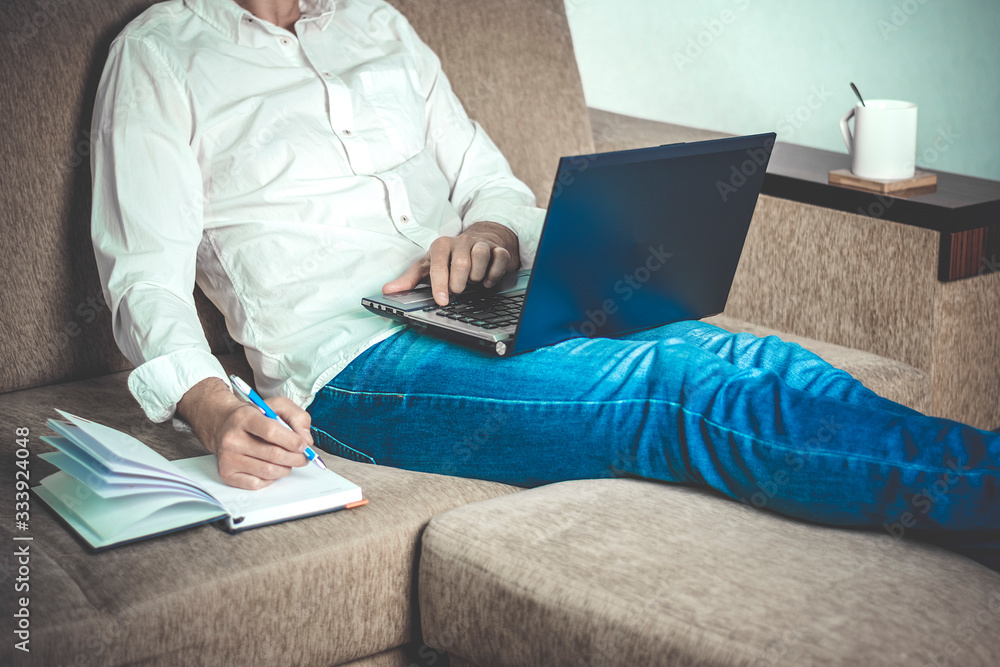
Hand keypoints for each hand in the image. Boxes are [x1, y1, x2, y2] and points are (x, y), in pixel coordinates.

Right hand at [177, 378, 313, 489]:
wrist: (222, 424)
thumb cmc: (253, 416)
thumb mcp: (277, 406)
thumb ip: (297, 417)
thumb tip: (305, 440)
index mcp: (244, 417)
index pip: (271, 431)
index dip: (292, 441)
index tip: (303, 445)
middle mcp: (232, 438)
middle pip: (273, 455)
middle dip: (296, 458)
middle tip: (303, 457)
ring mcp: (228, 458)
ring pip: (268, 471)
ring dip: (286, 469)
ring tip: (288, 461)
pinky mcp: (227, 473)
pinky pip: (257, 483)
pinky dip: (270, 479)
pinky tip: (271, 468)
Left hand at [383, 221, 518, 305]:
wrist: (478, 242)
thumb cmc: (449, 258)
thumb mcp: (427, 267)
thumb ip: (409, 280)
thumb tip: (387, 290)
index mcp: (441, 246)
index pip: (438, 265)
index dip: (440, 284)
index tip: (442, 301)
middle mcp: (460, 242)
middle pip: (461, 263)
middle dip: (459, 282)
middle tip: (458, 290)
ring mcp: (480, 244)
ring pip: (481, 258)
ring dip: (477, 276)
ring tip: (473, 282)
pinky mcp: (498, 249)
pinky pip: (499, 259)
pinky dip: (494, 274)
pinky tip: (488, 282)